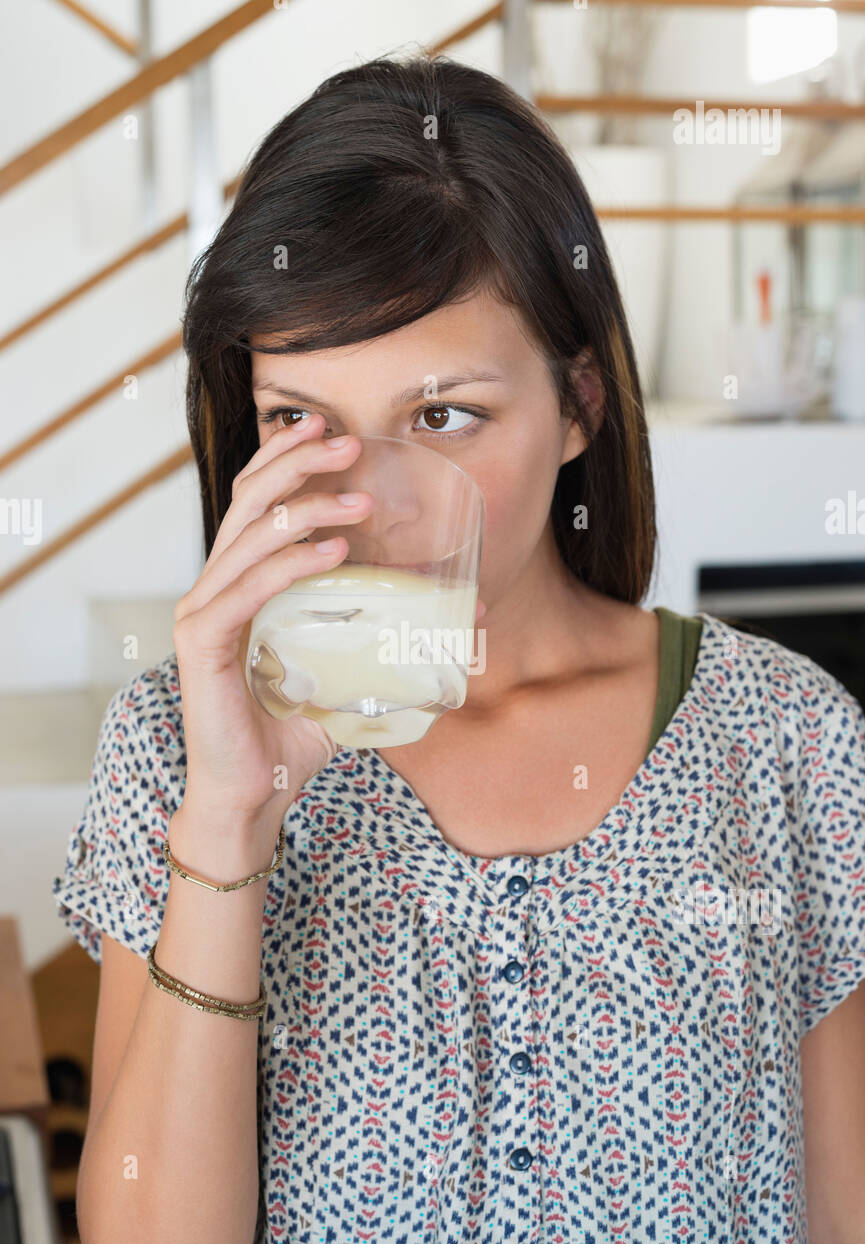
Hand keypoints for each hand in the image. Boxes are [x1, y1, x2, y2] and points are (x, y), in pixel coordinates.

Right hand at [172, 412, 372, 825]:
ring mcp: (204, 612)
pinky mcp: (202, 644)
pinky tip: (334, 552)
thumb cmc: (295, 731)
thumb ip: (394, 633)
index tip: (336, 433)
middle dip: (299, 464)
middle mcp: (217, 587)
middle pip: (249, 502)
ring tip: (359, 501)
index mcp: (244, 582)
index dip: (290, 459)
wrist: (254, 794)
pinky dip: (289, 565)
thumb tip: (466, 610)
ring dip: (307, 511)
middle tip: (350, 446)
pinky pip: (245, 590)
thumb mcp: (353, 670)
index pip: (258, 502)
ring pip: (248, 538)